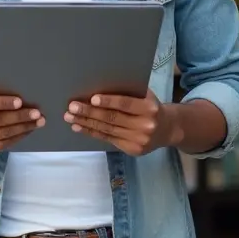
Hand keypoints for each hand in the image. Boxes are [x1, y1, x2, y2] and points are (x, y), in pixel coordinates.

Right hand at [0, 82, 43, 155]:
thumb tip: (13, 81)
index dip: (3, 103)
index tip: (20, 101)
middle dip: (20, 117)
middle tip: (37, 113)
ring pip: (3, 134)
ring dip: (23, 128)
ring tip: (38, 122)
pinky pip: (3, 145)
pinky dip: (18, 138)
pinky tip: (27, 131)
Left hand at [63, 90, 178, 156]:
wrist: (168, 129)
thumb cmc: (151, 107)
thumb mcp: (146, 96)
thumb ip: (128, 93)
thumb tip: (99, 87)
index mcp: (149, 108)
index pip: (126, 104)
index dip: (109, 101)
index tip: (92, 98)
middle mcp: (145, 125)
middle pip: (113, 118)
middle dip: (90, 112)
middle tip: (72, 107)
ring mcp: (139, 140)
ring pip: (107, 130)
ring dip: (86, 123)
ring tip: (70, 117)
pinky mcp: (132, 150)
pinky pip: (108, 139)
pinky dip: (92, 132)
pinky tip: (79, 127)